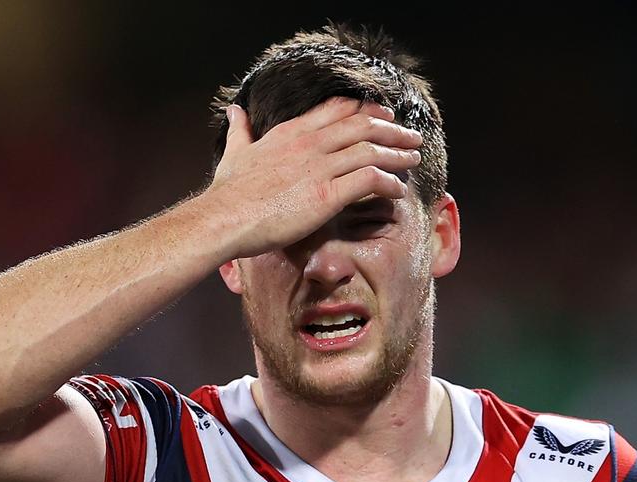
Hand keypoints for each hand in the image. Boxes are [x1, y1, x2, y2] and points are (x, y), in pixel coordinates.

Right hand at [202, 98, 423, 259]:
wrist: (223, 218)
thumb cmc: (227, 193)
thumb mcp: (234, 152)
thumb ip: (240, 131)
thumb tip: (235, 111)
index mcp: (291, 133)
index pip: (338, 109)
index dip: (365, 110)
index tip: (382, 116)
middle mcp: (309, 144)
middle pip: (362, 125)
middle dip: (392, 129)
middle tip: (409, 135)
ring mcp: (319, 168)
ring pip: (371, 150)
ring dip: (397, 153)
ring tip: (413, 158)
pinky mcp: (326, 195)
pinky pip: (370, 181)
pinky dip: (389, 182)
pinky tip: (398, 189)